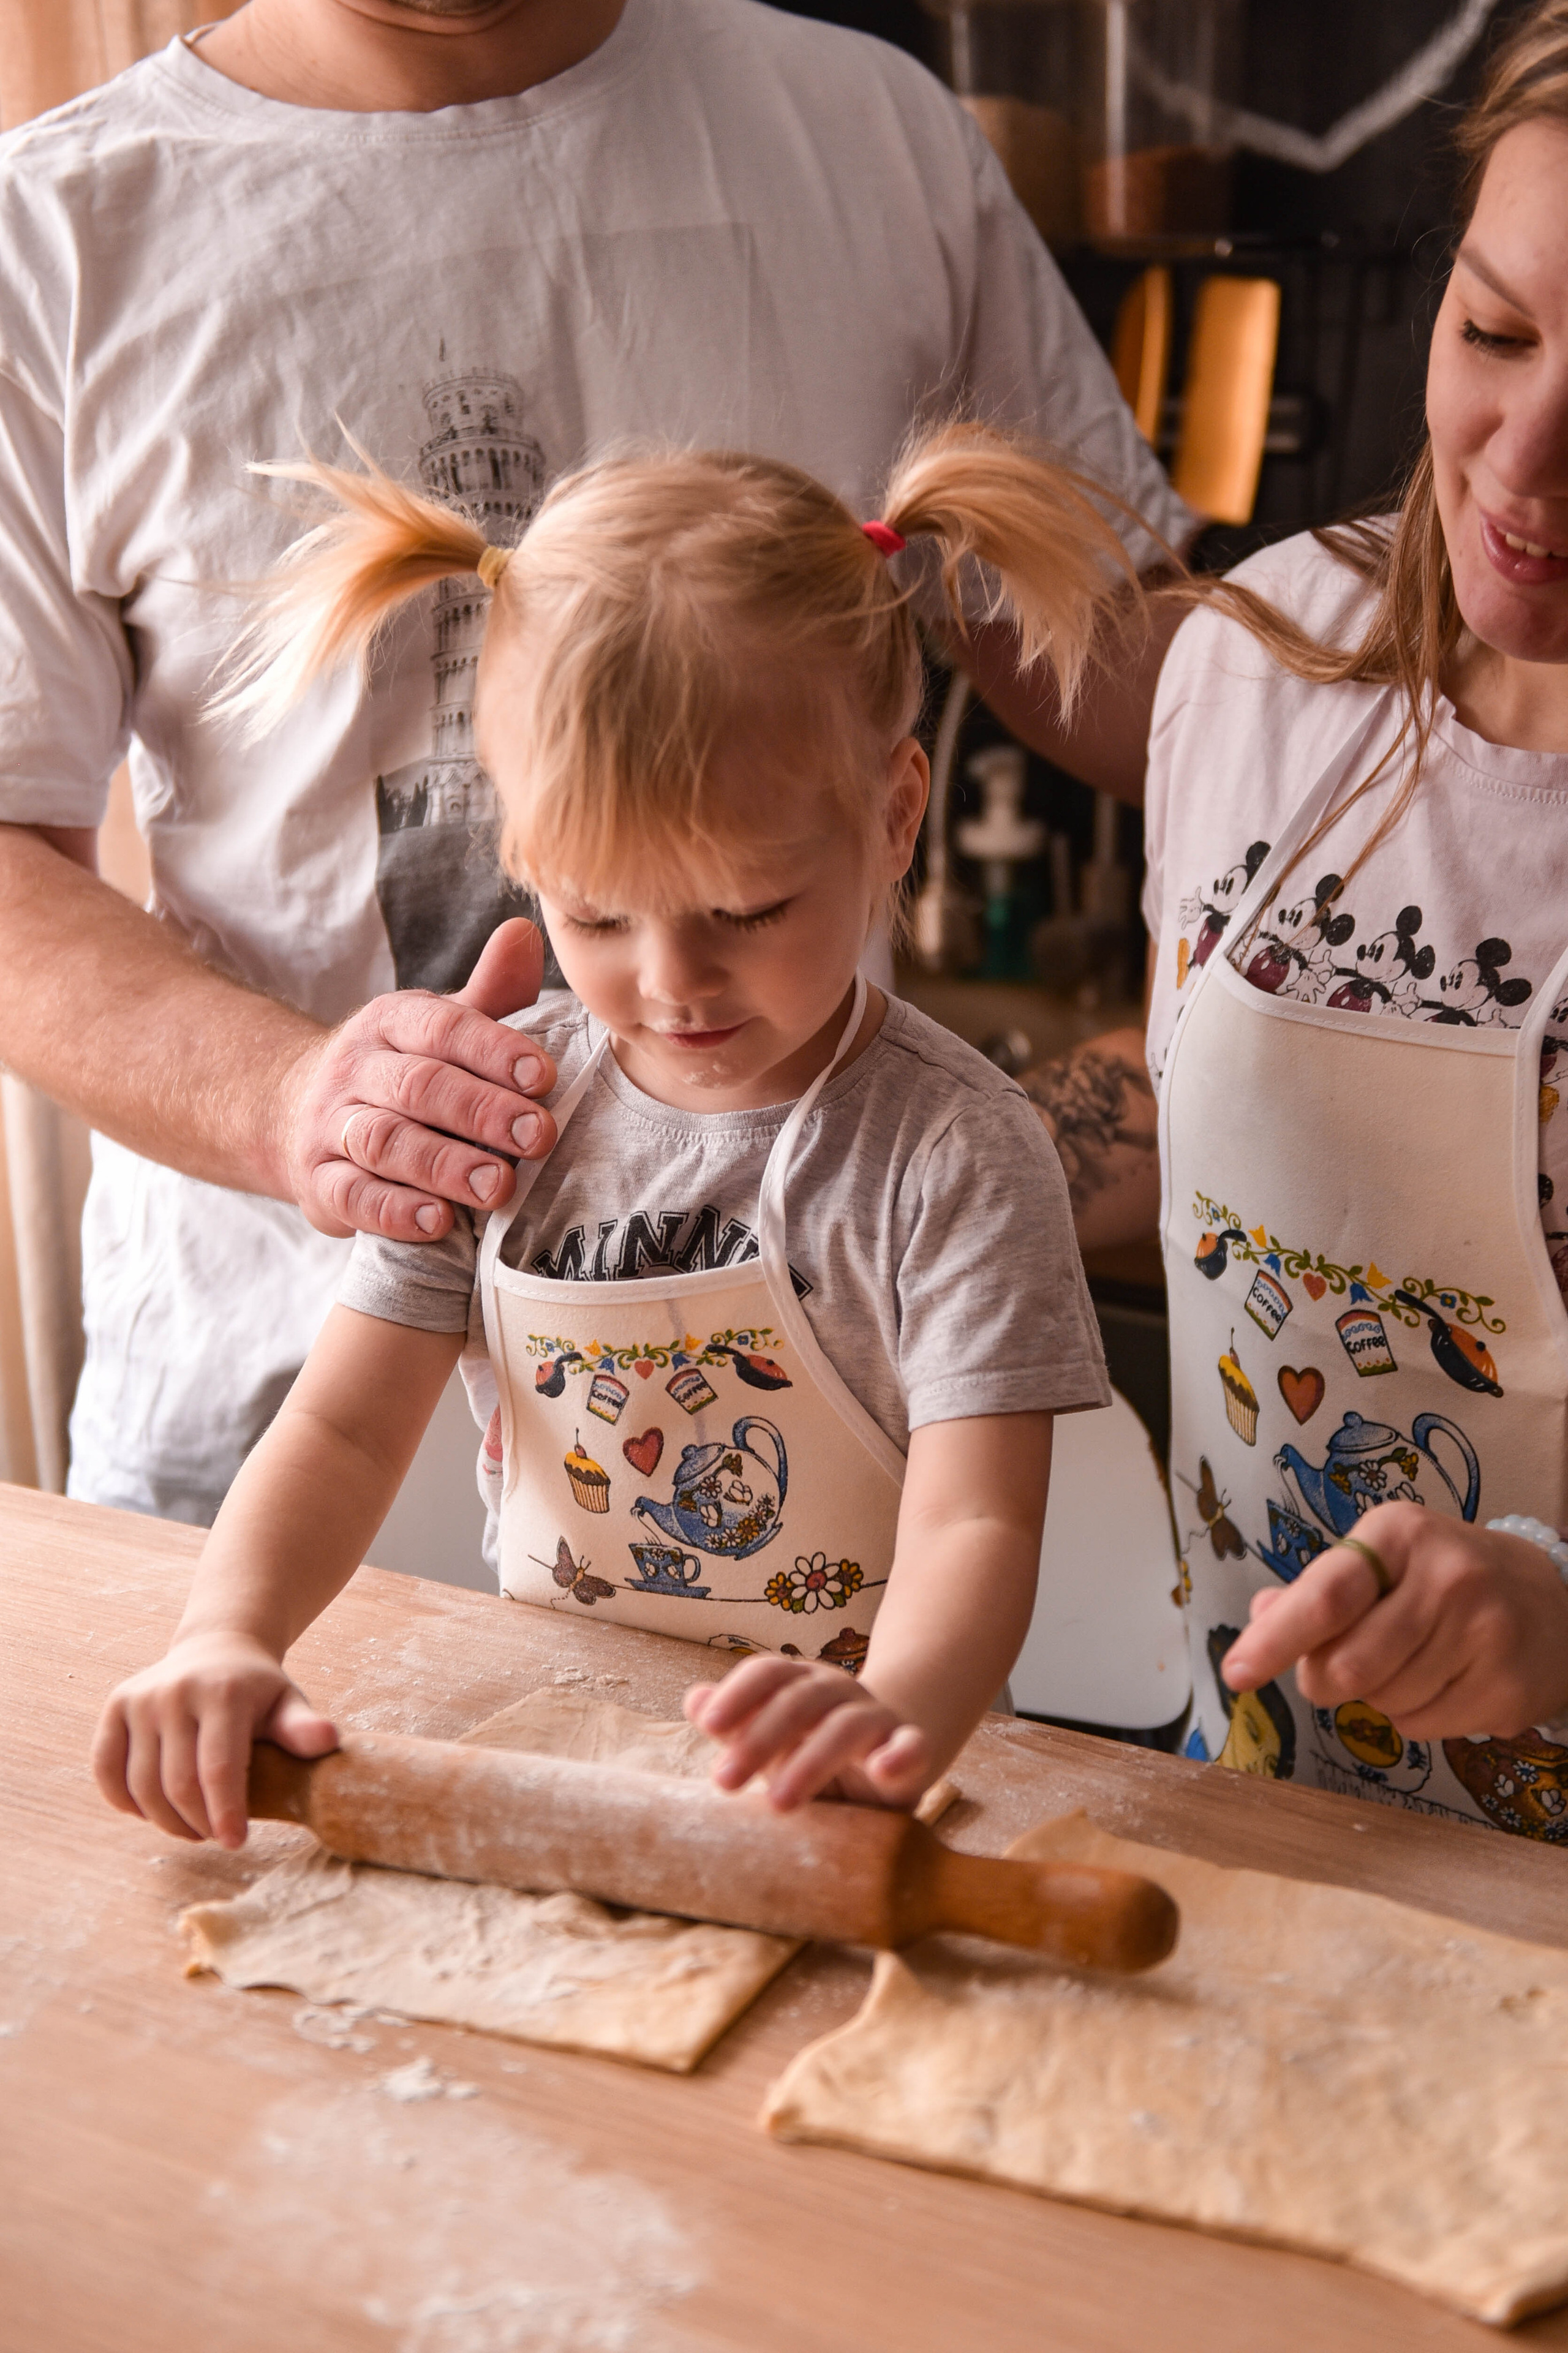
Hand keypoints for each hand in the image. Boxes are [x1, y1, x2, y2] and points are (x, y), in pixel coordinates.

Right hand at [92, 1631, 337, 1849]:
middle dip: (198, 1823)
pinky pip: (107, 1770)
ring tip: (192, 1827)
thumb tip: (329, 1740)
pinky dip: (125, 1802)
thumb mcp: (288, 1703)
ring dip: (165, 1821)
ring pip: (142, 1786)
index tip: (236, 1843)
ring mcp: (140, 1698)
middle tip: (216, 1835)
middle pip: (179, 1784)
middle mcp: (175, 1692)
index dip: (226, 1814)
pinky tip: (151, 1812)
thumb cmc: (258, 1689)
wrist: (217, 1648)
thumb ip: (303, 1727)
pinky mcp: (116, 1706)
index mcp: (224, 1692)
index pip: (220, 1768)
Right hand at [277, 917, 558, 1242]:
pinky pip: (352, 1196)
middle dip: (482, 1111)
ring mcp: (331, 1126)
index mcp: (392, 1022)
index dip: (494, 1050)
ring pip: (384, 1141)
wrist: (297, 1114)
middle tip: (539, 1138)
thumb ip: (488, 992)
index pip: (443, 1027)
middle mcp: (356, 1068)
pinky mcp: (318, 1182)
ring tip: (498, 1186)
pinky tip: (438, 1222)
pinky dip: (395, 1211)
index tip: (545, 1076)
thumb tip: (525, 932)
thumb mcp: (440, 1026)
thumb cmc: (402, 1070)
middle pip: (418, 1085)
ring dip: (444, 1165)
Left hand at [684, 1656, 930, 1810]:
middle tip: (724, 1780)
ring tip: (778, 1801)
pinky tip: (884, 1769)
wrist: (888, 1758)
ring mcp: (877, 1718)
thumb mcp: (771, 1740)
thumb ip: (736, 1723)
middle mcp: (839, 1691)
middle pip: (799, 1699)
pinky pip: (911, 1745)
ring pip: (846, 1726)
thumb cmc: (814, 1751)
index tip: (708, 1726)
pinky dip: (900, 1753)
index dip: (739, 1694)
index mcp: (801, 1682)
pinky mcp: (911, 1750)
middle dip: (759, 1738)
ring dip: (810, 1761)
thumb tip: (693, 1699)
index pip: (769, 1672)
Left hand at [1221, 1500, 1567, 1739]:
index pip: (1327, 1595)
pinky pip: (1423, 1727)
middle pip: (1347, 1666)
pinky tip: (1445, 1681)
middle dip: (1326, 1679)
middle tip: (1346, 1666)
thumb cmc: (1442, 1579)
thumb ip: (1316, 1591)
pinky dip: (1417, 1717)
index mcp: (1399, 1534)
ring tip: (1413, 1661)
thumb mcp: (1381, 1561)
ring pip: (1383, 1703)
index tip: (1237, 1672)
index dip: (1276, 1639)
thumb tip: (1261, 1617)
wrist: (1550, 1601)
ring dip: (1378, 1697)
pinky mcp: (1508, 1686)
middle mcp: (1447, 1576)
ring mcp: (1485, 1632)